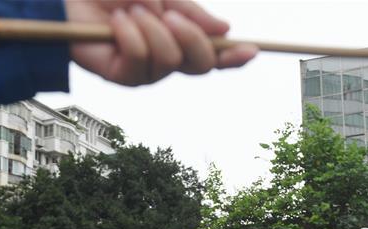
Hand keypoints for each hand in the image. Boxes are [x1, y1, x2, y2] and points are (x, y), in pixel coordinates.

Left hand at [64, 0, 257, 85]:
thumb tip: (225, 30)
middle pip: (200, 64)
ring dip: (151, 27)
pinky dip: (129, 33)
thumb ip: (191, 12)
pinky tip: (116, 22)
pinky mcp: (123, 77)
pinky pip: (141, 58)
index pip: (213, 56)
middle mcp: (165, 60)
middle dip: (190, 36)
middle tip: (168, 14)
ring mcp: (145, 72)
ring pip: (169, 59)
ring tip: (129, 11)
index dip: (234, 57)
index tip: (252, 49)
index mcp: (178, 39)